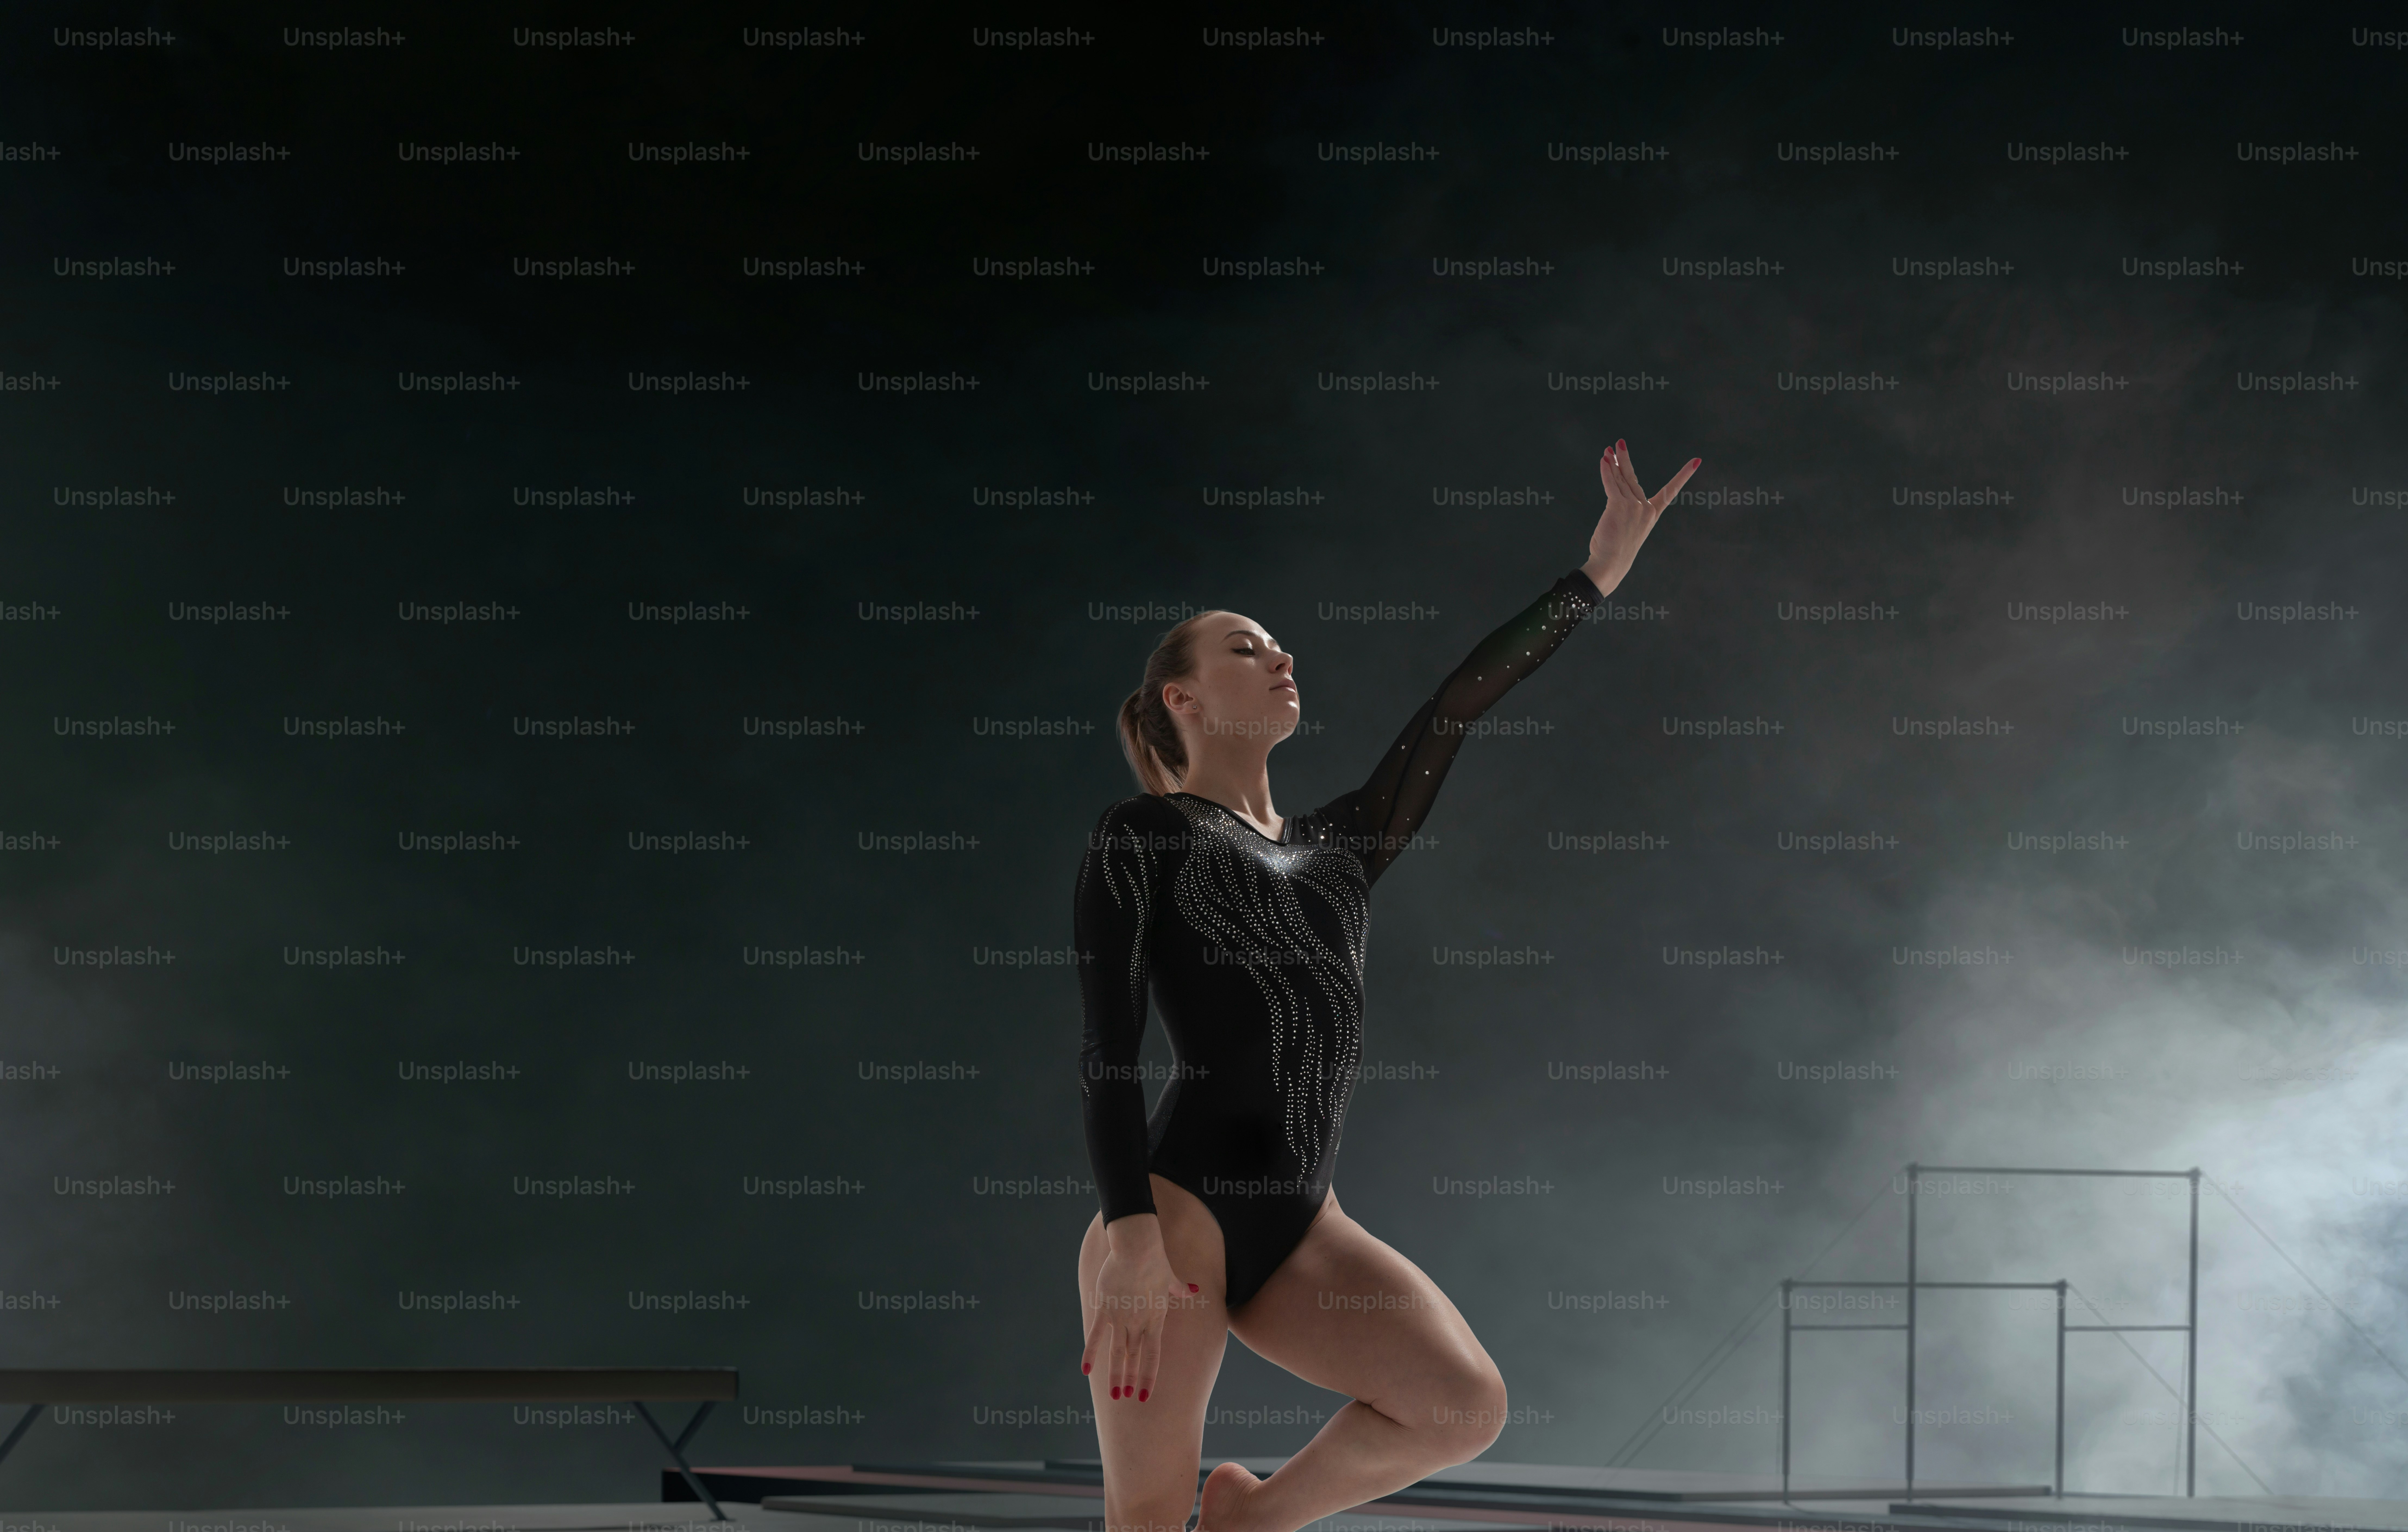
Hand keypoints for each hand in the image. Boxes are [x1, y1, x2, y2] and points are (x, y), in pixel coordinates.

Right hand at [1081, 1217, 1193, 1404]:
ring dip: (1115, 1375)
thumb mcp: (1171, 1278)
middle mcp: (1139, 1323)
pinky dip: (1090, 1353)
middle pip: (1133, 1358)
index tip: (1144, 1395)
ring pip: (1117, 1353)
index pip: (1152, 1355)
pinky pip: (1095, 1336)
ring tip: (1113, 1395)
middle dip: (1129, 1380)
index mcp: (1155, 1319)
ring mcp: (1120, 1318)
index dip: (1148, 1377)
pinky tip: (1085, 1370)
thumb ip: (1181, 1289)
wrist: (1138, 1248)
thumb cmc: (1156, 1260)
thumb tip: (1194, 1290)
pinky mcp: (1105, 1309)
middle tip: (1124, 1397)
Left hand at [1583, 439, 1697, 597]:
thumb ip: (1626, 505)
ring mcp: (1634, 507)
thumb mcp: (1626, 524)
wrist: (1610, 564)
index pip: (1671, 490)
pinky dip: (1606, 471)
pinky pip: (1612, 484)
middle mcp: (1646, 508)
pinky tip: (1604, 460)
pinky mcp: (1619, 507)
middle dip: (1625, 459)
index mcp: (1653, 513)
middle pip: (1633, 478)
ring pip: (1620, 480)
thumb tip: (1616, 483)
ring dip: (1612, 464)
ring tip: (1607, 451)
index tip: (1697, 461)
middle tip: (1619, 443)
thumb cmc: (1616, 548)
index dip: (1684, 475)